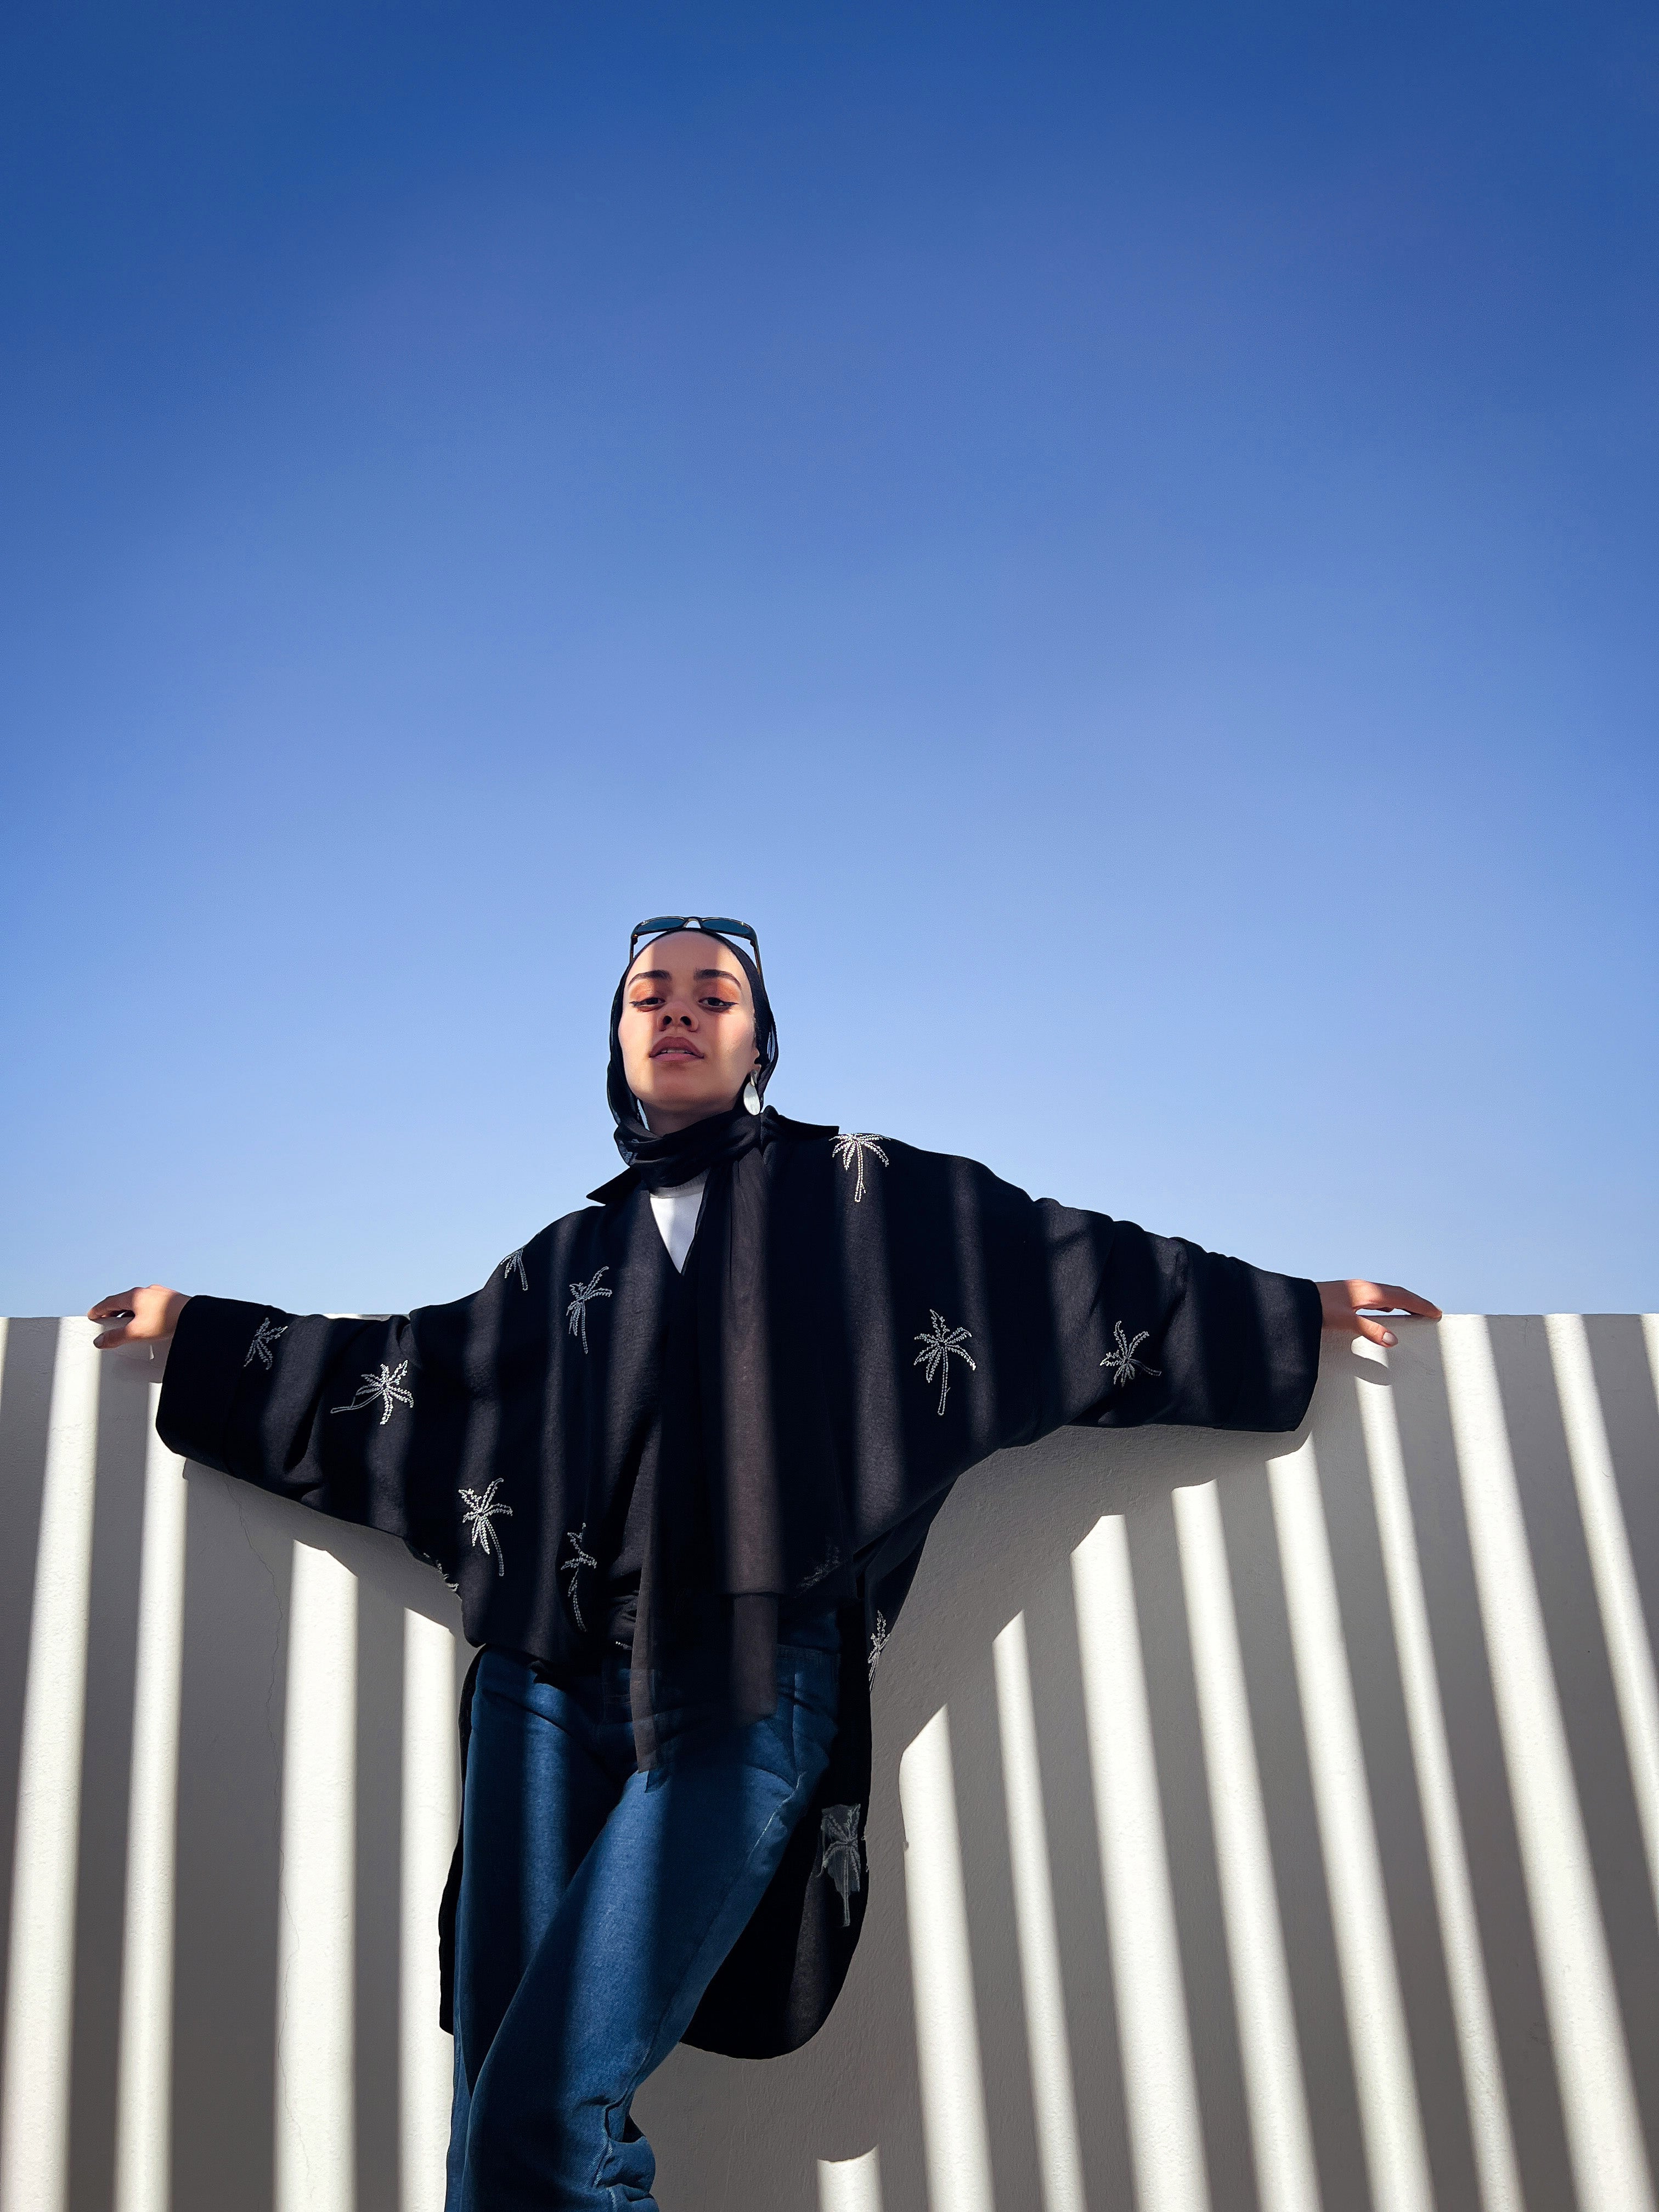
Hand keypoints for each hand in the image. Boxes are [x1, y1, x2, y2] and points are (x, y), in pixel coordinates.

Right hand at [88, 1286, 190, 1350]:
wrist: (193, 1317)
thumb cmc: (167, 1320)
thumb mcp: (135, 1332)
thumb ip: (116, 1337)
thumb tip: (102, 1341)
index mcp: (133, 1295)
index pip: (109, 1301)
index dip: (99, 1310)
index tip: (93, 1314)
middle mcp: (145, 1291)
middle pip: (123, 1301)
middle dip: (113, 1312)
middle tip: (107, 1321)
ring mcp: (158, 1295)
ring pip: (137, 1303)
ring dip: (128, 1313)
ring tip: (125, 1324)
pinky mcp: (169, 1300)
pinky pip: (149, 1305)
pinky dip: (142, 1313)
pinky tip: (146, 1322)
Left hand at [1316, 1280, 1440, 1350]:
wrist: (1294, 1302)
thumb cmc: (1316, 1309)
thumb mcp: (1346, 1321)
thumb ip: (1370, 1330)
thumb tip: (1393, 1339)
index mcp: (1368, 1292)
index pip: (1402, 1297)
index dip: (1420, 1305)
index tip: (1436, 1312)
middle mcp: (1364, 1288)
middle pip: (1397, 1294)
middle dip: (1415, 1303)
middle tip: (1430, 1312)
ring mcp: (1356, 1291)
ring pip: (1386, 1295)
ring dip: (1402, 1302)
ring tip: (1414, 1312)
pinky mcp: (1348, 1296)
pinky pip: (1376, 1298)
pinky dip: (1388, 1304)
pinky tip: (1386, 1311)